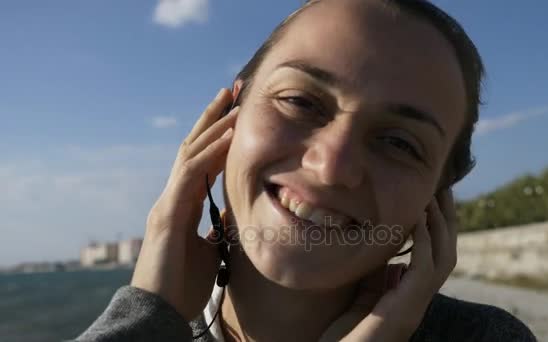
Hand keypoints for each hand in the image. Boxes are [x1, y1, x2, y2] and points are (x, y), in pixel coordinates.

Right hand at [131, 88, 238, 320]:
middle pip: (194, 146)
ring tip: (235, 102)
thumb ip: (219, 226)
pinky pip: (190, 176)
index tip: (238, 112)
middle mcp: (174, 196)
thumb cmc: (184, 283)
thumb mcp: (212, 249)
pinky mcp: (168, 214)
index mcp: (185, 203)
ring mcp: (169, 202)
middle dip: (214, 117)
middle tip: (234, 90)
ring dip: (214, 126)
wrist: (161, 311)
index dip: (219, 135)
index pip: (203, 160)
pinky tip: (228, 137)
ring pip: (191, 154)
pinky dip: (209, 154)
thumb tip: (234, 212)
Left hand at [321, 189, 457, 341]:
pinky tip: (417, 220)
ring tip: (433, 197)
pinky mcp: (404, 310)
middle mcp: (419, 299)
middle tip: (444, 187)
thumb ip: (379, 275)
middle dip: (447, 218)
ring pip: (443, 258)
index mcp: (411, 295)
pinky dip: (422, 242)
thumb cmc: (346, 333)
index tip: (432, 196)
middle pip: (447, 251)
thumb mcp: (364, 295)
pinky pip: (423, 269)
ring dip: (440, 225)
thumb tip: (387, 253)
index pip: (434, 254)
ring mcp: (415, 306)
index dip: (437, 225)